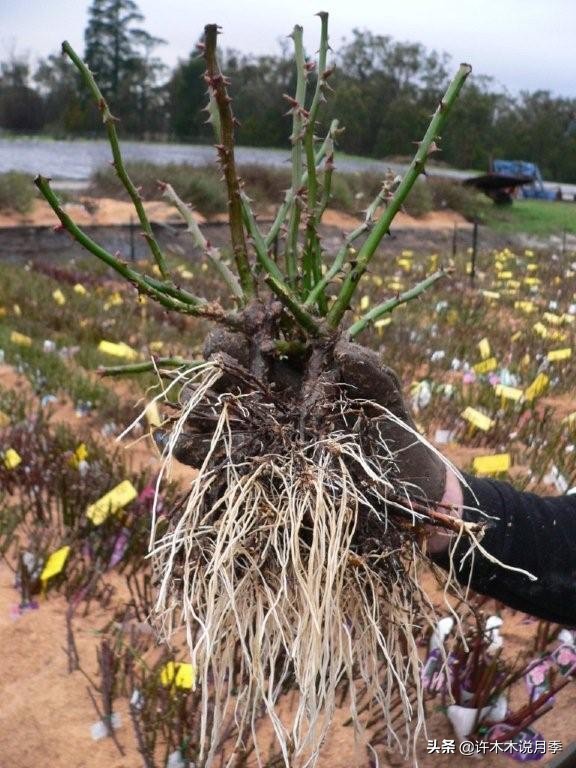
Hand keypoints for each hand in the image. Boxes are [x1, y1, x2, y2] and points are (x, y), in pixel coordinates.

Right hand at [153, 333, 460, 543]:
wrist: (401, 496)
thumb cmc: (395, 435)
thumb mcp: (388, 399)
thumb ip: (370, 371)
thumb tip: (343, 347)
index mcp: (303, 369)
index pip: (267, 337)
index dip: (252, 324)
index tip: (249, 318)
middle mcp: (275, 395)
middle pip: (233, 368)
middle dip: (218, 358)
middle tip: (216, 357)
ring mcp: (260, 431)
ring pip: (215, 409)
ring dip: (197, 402)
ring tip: (193, 402)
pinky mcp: (252, 468)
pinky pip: (214, 456)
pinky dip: (192, 448)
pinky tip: (177, 442)